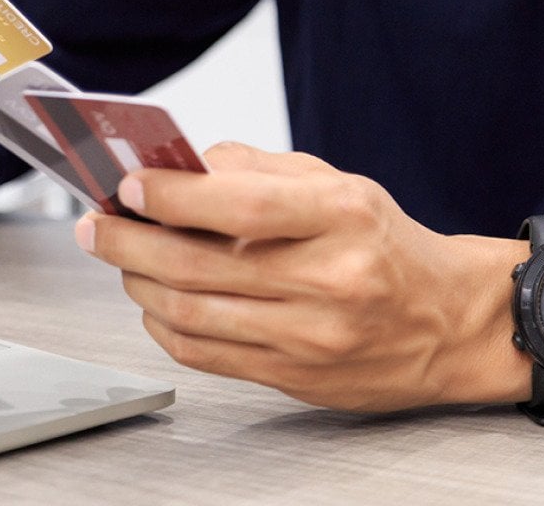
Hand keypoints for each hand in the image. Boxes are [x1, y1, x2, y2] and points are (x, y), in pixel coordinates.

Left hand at [75, 141, 532, 411]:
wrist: (449, 323)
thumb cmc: (382, 244)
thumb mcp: (337, 183)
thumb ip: (254, 169)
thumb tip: (176, 167)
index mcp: (340, 217)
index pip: (237, 206)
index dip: (169, 196)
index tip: (126, 185)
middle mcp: (327, 280)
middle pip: (195, 265)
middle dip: (126, 241)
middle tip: (94, 224)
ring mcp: (309, 336)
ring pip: (187, 312)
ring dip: (135, 281)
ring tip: (118, 256)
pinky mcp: (292, 376)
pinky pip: (201, 354)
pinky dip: (160, 325)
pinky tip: (150, 299)